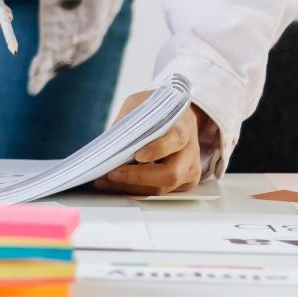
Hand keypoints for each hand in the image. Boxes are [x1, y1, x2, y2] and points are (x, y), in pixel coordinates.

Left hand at [95, 93, 213, 194]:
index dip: (157, 149)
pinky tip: (116, 185)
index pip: (176, 139)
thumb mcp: (141, 105)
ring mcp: (190, 170)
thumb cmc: (158, 110)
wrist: (180, 118)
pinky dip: (136, 189)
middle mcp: (190, 151)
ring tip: (106, 181)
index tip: (137, 155)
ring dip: (132, 187)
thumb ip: (129, 123)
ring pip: (163, 187)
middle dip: (138, 177)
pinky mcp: (184, 183)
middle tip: (113, 174)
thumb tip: (108, 147)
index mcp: (184, 126)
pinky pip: (160, 191)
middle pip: (171, 173)